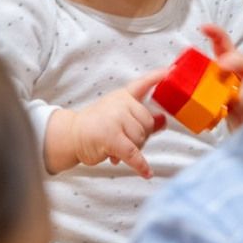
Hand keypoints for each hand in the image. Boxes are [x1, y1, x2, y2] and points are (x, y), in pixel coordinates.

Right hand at [48, 69, 167, 177]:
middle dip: (141, 136)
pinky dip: (140, 165)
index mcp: (123, 96)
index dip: (157, 77)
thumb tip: (163, 120)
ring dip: (134, 149)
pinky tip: (146, 172)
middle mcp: (120, 104)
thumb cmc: (97, 126)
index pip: (143, 84)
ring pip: (141, 138)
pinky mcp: (111, 137)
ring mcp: (115, 119)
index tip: (170, 70)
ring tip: (117, 148)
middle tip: (126, 141)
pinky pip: (133, 154)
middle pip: (147, 123)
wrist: (71, 135)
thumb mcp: (119, 116)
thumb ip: (142, 118)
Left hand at [200, 24, 242, 129]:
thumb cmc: (232, 107)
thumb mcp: (216, 95)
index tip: (204, 28)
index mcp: (231, 63)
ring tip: (236, 107)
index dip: (214, 33)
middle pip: (242, 59)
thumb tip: (189, 88)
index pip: (222, 43)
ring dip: (242, 95)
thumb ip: (207, 87)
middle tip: (223, 67)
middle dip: (233, 61)